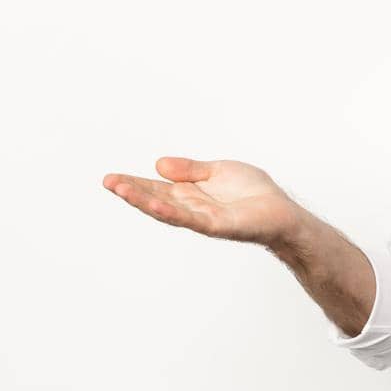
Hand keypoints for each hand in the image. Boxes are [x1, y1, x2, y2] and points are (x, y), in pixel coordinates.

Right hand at [102, 157, 300, 245]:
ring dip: (143, 201)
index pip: (156, 188)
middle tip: (108, 181)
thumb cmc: (254, 193)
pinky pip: (190, 219)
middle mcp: (192, 208)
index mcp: (190, 193)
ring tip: (121, 189)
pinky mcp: (217, 226)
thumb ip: (190, 169)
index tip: (111, 177)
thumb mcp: (218, 170)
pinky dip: (172, 212)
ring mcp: (202, 219)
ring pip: (167, 210)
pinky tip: (154, 203)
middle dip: (132, 192)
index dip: (135, 184)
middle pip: (155, 199)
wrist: (282, 212)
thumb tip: (158, 165)